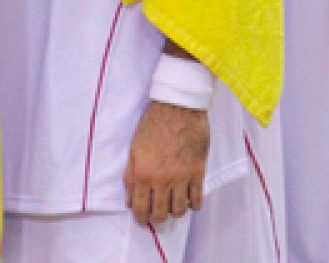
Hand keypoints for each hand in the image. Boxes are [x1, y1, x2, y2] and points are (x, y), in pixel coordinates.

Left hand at [124, 101, 209, 225]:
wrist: (178, 109)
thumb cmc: (152, 125)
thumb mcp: (134, 149)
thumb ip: (131, 175)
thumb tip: (130, 199)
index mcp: (144, 174)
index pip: (141, 207)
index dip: (140, 218)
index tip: (141, 219)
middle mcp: (163, 180)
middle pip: (162, 214)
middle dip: (157, 217)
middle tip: (157, 213)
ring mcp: (183, 178)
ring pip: (180, 210)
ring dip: (175, 211)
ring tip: (172, 204)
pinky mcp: (199, 173)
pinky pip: (198, 199)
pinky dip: (193, 204)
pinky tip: (188, 199)